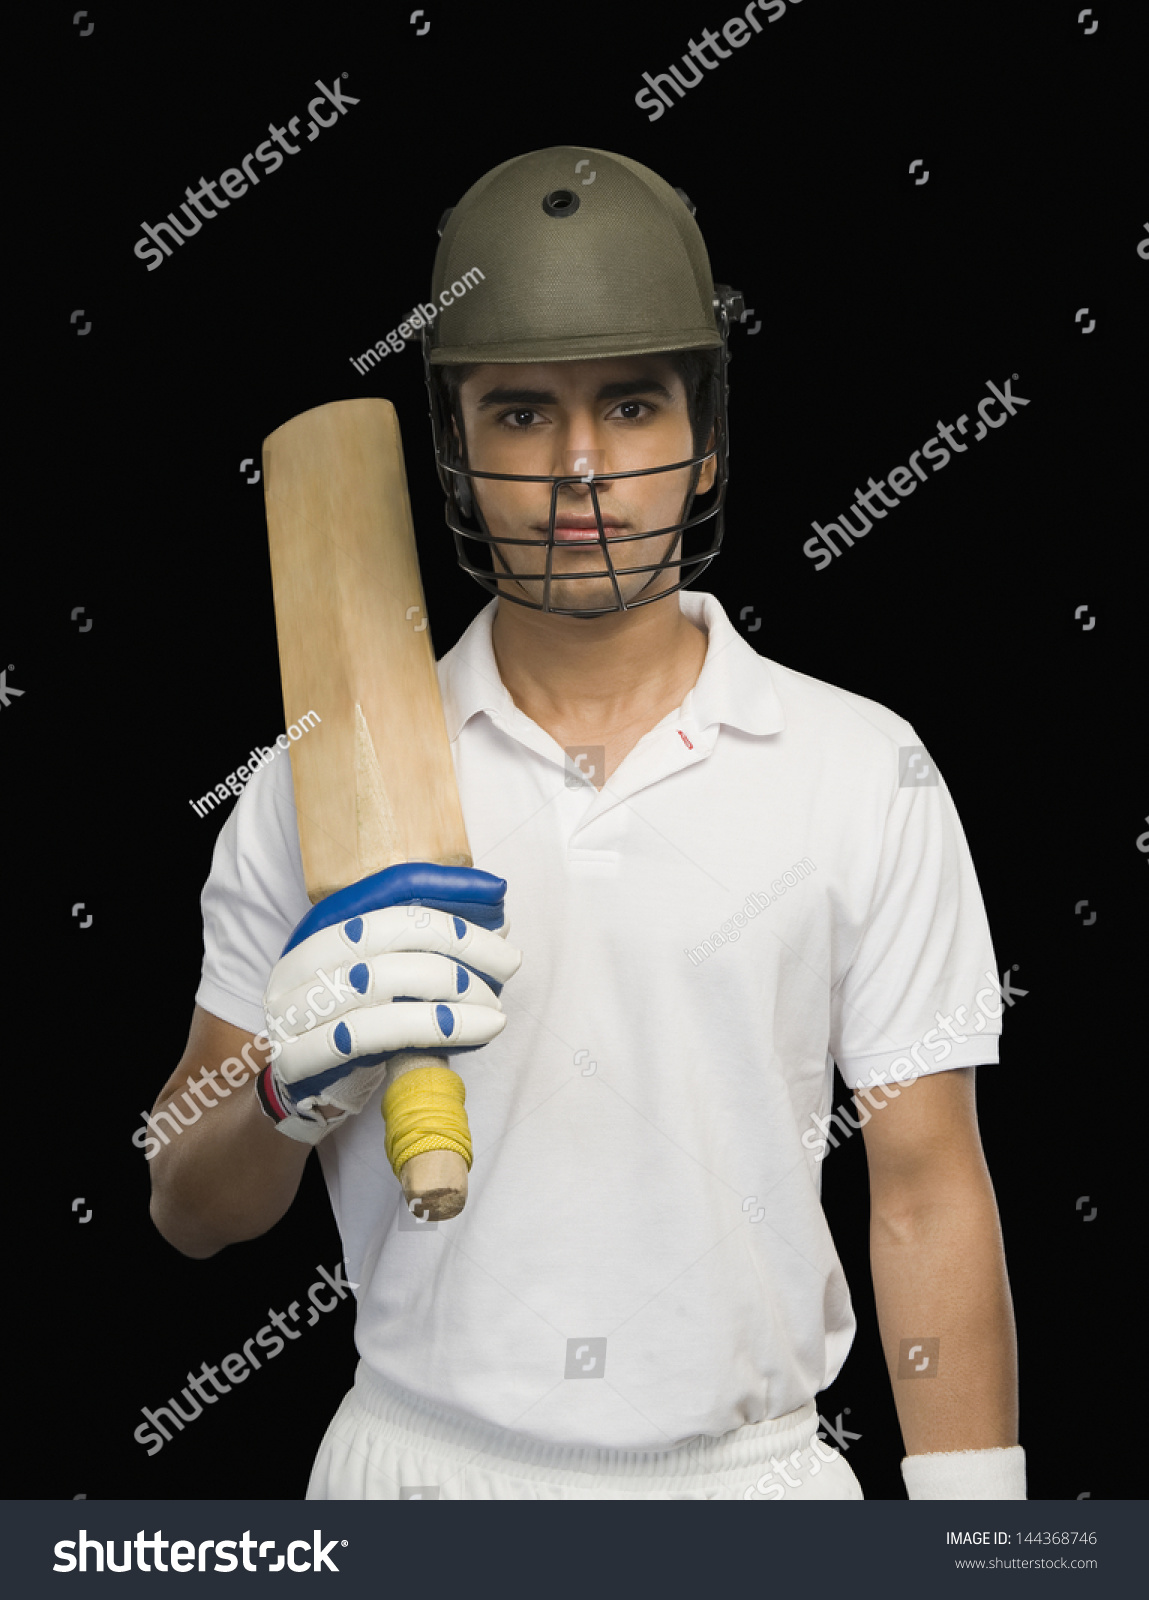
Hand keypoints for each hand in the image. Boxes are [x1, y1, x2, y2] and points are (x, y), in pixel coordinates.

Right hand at [261, 863, 521, 1123]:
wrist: (305, 1090)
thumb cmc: (361, 1024)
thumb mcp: (391, 976)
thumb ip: (432, 944)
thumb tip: (497, 916)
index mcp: (320, 926)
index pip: (385, 888)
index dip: (444, 885)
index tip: (497, 891)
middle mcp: (299, 960)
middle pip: (384, 930)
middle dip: (458, 940)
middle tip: (510, 961)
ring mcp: (292, 1008)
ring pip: (380, 981)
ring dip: (452, 990)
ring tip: (495, 1005)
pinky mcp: (299, 1056)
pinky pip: (373, 1035)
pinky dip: (433, 1029)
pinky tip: (479, 1031)